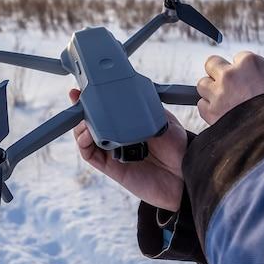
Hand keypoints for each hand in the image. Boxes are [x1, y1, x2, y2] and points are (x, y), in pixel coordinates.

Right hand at [69, 89, 186, 211]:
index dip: (94, 97)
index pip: (107, 107)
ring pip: (86, 136)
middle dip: (82, 108)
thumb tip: (130, 91)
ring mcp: (112, 151)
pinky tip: (87, 134)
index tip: (85, 86)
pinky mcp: (110, 167)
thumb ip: (145, 107)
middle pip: (92, 120)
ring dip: (80, 125)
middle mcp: (118, 135)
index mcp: (130, 121)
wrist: (184, 177)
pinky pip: (90, 154)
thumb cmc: (177, 148)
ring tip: (83, 117)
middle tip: (78, 98)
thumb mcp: (164, 120)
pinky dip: (84, 142)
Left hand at [196, 51, 263, 124]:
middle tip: (229, 84)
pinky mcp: (211, 112)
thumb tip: (259, 79)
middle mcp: (231, 75)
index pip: (239, 58)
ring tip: (225, 102)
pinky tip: (222, 115)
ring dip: (211, 92)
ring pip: (202, 84)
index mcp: (250, 63)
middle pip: (212, 64)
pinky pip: (201, 106)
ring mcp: (218, 93)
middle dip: (219, 73)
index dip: (244, 70)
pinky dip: (209, 110)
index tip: (247, 78)